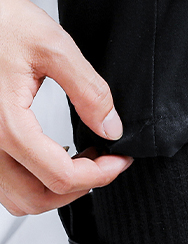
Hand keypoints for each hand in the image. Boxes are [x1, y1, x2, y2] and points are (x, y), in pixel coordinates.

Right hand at [0, 0, 131, 215]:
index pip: (62, 176)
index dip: (101, 175)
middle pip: (37, 198)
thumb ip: (88, 91)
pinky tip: (51, 154)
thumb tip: (111, 128)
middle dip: (80, 188)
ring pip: (17, 197)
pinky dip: (32, 179)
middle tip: (104, 163)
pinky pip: (3, 182)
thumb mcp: (51, 44)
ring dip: (54, 189)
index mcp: (5, 123)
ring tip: (82, 161)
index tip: (120, 160)